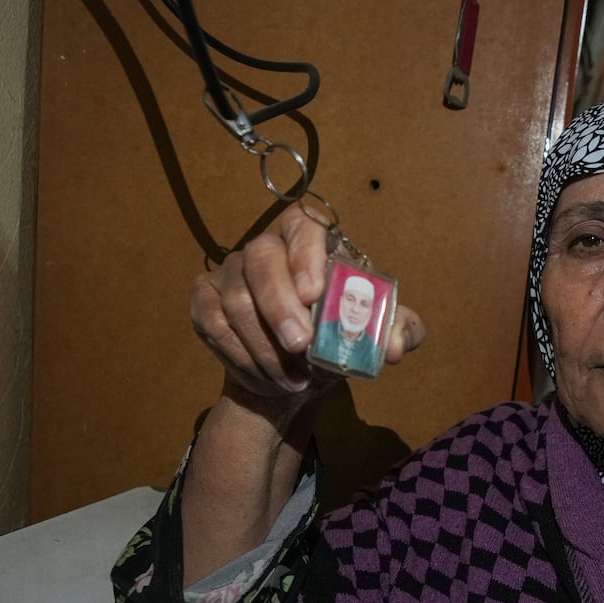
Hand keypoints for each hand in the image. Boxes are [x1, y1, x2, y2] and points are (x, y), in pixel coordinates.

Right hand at [190, 204, 424, 400]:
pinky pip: (213, 322)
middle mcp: (267, 249)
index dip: (305, 252)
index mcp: (312, 245)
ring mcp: (231, 273)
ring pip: (237, 299)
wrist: (295, 376)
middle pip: (261, 259)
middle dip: (279, 305)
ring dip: (266, 346)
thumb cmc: (335, 341)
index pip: (303, 225)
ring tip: (294, 377)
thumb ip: (399, 333)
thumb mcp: (374, 337)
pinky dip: (241, 356)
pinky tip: (267, 376)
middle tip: (300, 345)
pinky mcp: (205, 300)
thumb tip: (397, 347)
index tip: (314, 292)